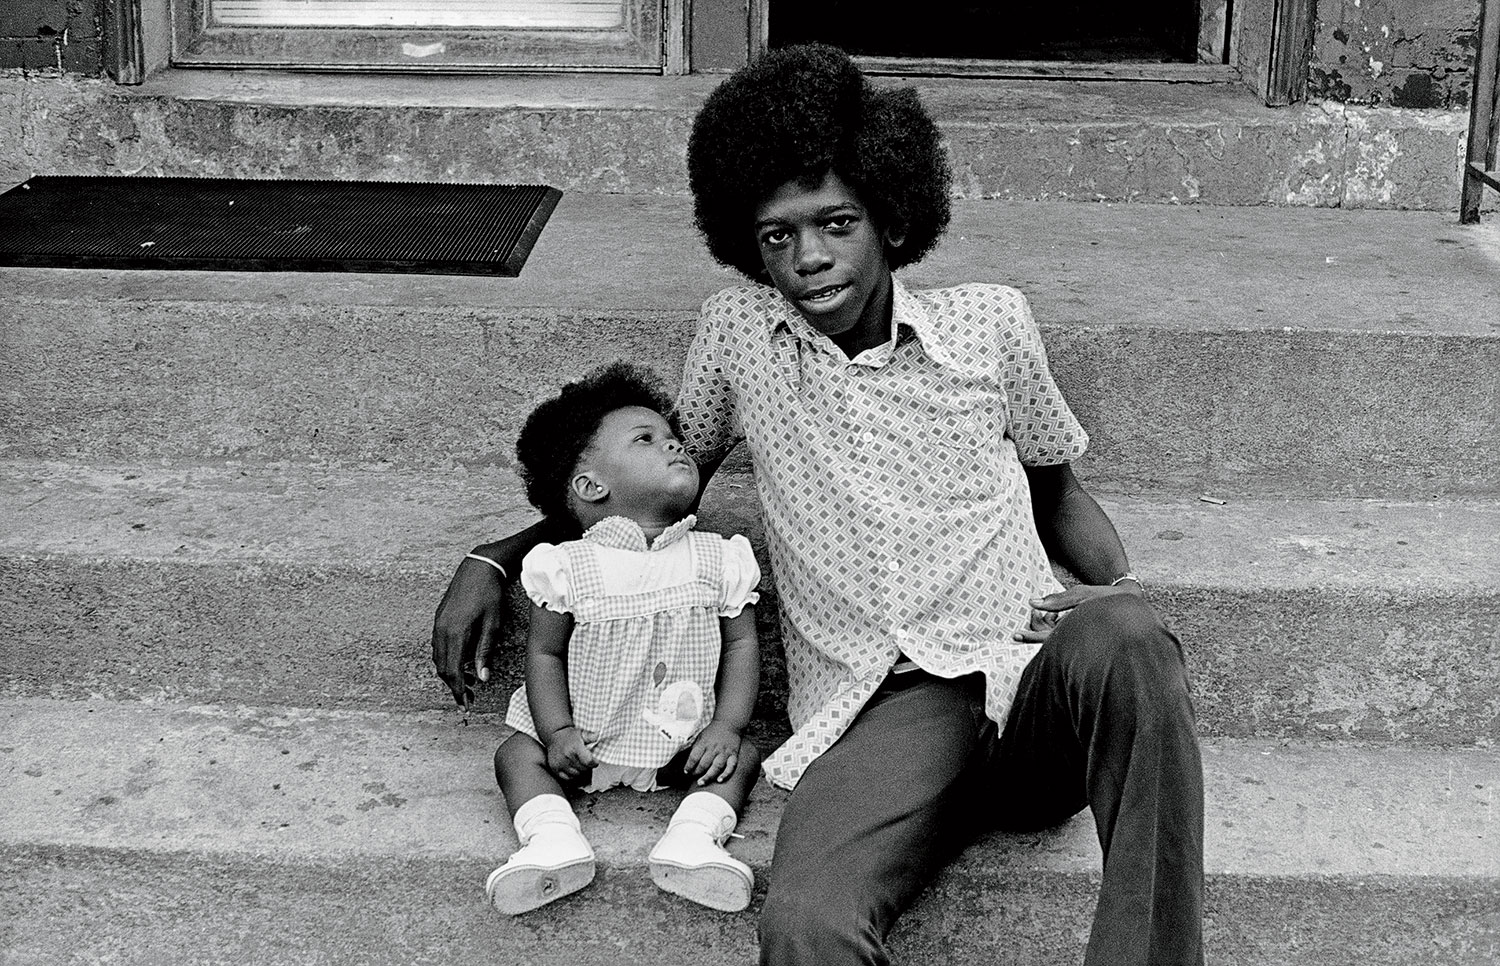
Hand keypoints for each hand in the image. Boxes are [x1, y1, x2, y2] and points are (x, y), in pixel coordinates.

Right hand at [430, 555, 508, 706]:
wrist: (478, 567)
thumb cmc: (490, 594)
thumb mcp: (493, 624)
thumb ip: (485, 651)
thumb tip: (482, 677)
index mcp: (455, 633)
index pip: (453, 671)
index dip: (458, 691)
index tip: (465, 705)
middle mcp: (441, 630)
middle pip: (442, 668)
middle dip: (454, 685)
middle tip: (469, 697)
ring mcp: (437, 624)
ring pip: (438, 659)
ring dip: (450, 673)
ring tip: (469, 682)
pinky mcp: (439, 619)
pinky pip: (438, 646)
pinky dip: (447, 659)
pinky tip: (461, 661)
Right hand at [544, 726, 597, 781]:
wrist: (553, 735)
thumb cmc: (569, 735)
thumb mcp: (581, 733)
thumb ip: (590, 736)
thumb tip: (597, 736)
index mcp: (575, 747)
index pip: (589, 761)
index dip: (594, 763)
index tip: (595, 761)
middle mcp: (567, 756)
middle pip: (583, 769)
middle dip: (587, 766)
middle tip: (585, 761)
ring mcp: (560, 763)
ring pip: (576, 774)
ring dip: (579, 770)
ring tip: (578, 763)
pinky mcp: (554, 768)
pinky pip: (567, 777)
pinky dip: (571, 774)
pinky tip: (572, 767)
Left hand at [684, 722, 742, 784]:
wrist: (729, 723)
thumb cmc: (712, 731)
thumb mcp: (700, 736)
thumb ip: (695, 748)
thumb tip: (687, 760)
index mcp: (704, 743)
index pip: (694, 757)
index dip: (688, 766)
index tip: (686, 771)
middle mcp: (714, 748)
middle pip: (704, 764)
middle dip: (696, 773)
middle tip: (693, 777)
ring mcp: (724, 752)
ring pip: (716, 767)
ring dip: (708, 776)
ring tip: (701, 782)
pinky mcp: (733, 755)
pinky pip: (731, 766)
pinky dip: (726, 774)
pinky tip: (720, 780)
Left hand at [1013, 581, 1145, 643]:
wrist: (1134, 606)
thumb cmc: (1106, 598)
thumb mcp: (1082, 595)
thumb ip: (1058, 600)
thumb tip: (1032, 602)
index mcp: (1079, 632)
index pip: (1049, 641)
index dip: (1031, 638)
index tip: (1016, 634)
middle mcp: (1081, 643)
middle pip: (1052, 646)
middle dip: (1035, 638)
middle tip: (1017, 633)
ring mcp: (1084, 644)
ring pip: (1058, 645)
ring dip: (1045, 636)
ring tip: (1039, 620)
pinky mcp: (1087, 642)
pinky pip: (1067, 642)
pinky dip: (1056, 635)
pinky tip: (1053, 623)